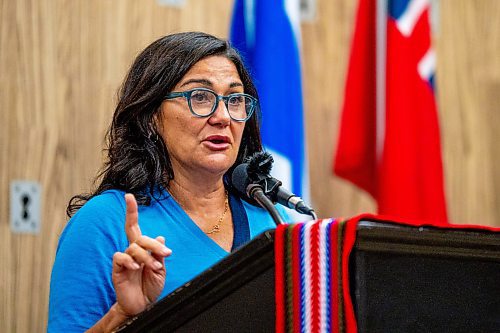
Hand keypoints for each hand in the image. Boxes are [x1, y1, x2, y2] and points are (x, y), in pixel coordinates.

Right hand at [111, 193, 171, 316]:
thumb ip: (159, 254)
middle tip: (166, 254)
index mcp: (142, 248)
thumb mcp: (161, 269)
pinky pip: (120, 257)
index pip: (134, 226)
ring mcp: (124, 260)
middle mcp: (132, 251)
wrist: (142, 305)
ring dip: (147, 257)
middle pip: (138, 236)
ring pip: (133, 248)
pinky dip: (129, 261)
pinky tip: (136, 267)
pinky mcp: (117, 269)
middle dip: (153, 244)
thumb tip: (160, 237)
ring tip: (154, 267)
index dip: (131, 211)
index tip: (129, 196)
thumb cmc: (150, 286)